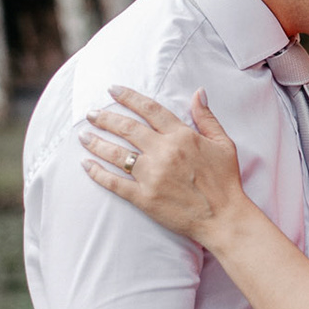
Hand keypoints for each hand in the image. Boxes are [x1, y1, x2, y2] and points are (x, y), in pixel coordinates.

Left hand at [80, 86, 250, 244]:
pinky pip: (115, 183)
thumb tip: (198, 92)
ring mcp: (152, 175)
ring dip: (96, 142)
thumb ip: (207, 117)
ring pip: (116, 153)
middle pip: (127, 128)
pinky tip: (86, 165)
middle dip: (105, 118)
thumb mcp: (223, 143)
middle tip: (91, 113)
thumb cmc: (225, 181)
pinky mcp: (144, 198)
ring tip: (83, 135)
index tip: (112, 90)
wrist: (223, 217)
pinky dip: (98, 173)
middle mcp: (163, 152)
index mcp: (181, 136)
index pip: (149, 110)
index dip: (128, 97)